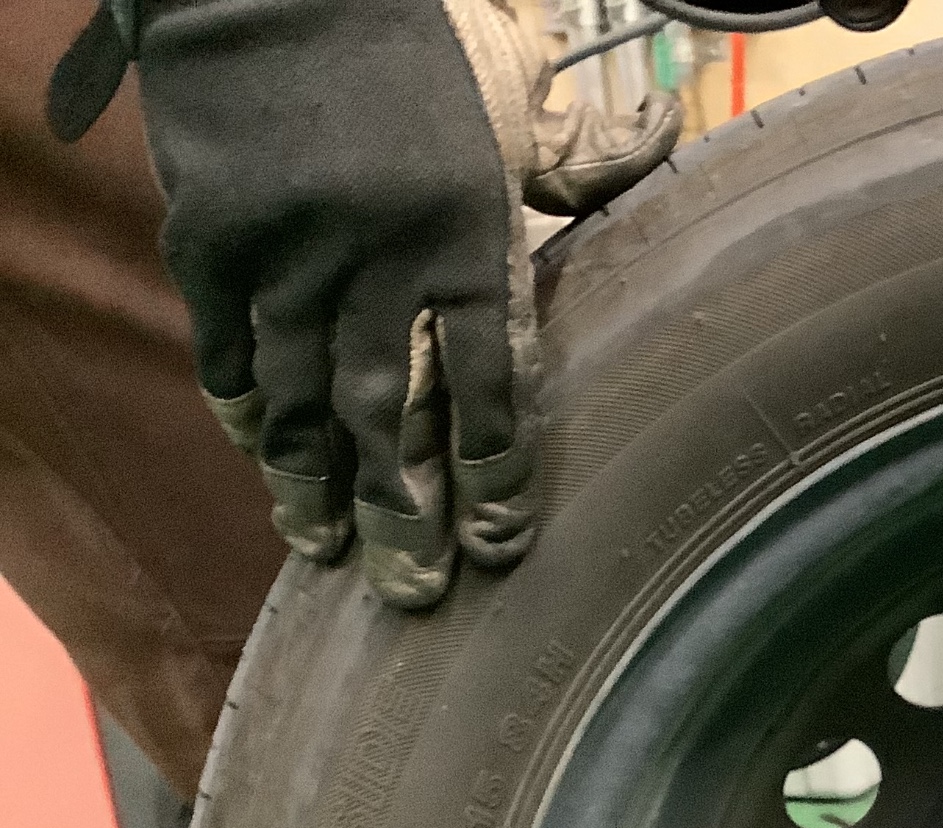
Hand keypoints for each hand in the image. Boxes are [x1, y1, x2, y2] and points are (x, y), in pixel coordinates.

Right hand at [50, 0, 681, 607]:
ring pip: (303, 402)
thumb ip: (579, 162)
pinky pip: (229, 348)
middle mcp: (381, 261)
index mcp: (470, 234)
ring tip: (327, 549)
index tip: (502, 542)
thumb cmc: (417, 39)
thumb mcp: (515, 98)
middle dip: (406, 516)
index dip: (495, 476)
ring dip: (315, 485)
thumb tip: (662, 148)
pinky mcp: (211, 239)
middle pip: (393, 420)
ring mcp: (289, 255)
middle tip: (416, 591)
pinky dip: (245, 405)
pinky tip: (262, 454)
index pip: (491, 386)